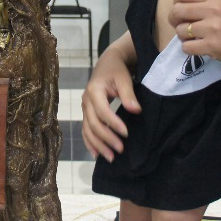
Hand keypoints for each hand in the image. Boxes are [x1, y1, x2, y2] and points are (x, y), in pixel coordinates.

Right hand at [81, 41, 140, 160]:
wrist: (107, 63)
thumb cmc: (117, 70)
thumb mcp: (124, 78)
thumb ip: (128, 94)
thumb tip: (136, 110)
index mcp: (94, 90)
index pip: (102, 111)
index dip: (113, 123)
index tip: (126, 133)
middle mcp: (86, 100)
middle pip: (92, 123)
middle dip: (106, 138)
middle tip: (120, 149)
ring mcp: (85, 108)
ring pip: (87, 129)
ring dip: (98, 145)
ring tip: (110, 157)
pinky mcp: (87, 113)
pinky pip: (85, 130)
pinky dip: (90, 143)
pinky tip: (97, 154)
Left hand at [170, 0, 220, 63]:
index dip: (177, 1)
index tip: (182, 9)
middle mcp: (214, 10)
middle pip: (177, 10)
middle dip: (174, 19)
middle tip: (180, 24)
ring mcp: (212, 29)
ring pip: (180, 30)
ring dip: (182, 35)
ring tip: (192, 37)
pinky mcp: (212, 46)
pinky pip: (186, 47)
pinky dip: (188, 48)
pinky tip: (196, 46)